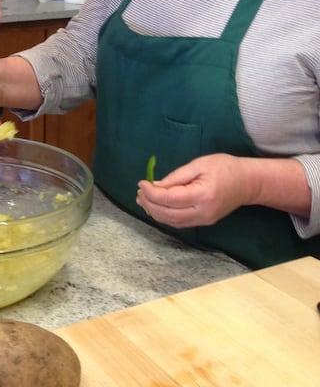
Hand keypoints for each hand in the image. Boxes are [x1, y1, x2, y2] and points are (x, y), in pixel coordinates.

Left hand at [136, 153, 252, 227]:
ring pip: (172, 222)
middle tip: (139, 191)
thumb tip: (155, 185)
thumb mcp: (199, 164)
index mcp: (202, 195)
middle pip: (168, 214)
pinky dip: (164, 216)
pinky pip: (179, 223)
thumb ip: (176, 177)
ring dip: (154, 211)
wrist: (247, 182)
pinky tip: (156, 206)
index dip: (152, 193)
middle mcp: (202, 212)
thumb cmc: (224, 167)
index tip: (142, 183)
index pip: (170, 199)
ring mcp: (203, 220)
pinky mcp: (203, 222)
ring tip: (143, 198)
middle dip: (149, 203)